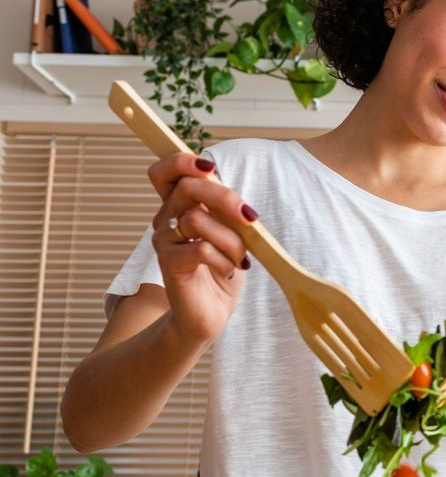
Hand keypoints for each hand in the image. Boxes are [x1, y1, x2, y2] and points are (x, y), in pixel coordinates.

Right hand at [147, 153, 253, 342]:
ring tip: (239, 258)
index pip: (165, 172)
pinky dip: (224, 260)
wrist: (208, 314)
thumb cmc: (221, 270)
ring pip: (198, 218)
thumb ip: (226, 211)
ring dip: (231, 239)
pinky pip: (201, 249)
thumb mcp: (230, 234)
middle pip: (187, 186)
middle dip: (225, 198)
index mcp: (179, 207)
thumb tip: (236, 197)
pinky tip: (228, 270)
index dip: (183, 162)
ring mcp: (165, 241)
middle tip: (249, 219)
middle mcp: (166, 220)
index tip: (210, 167)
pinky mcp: (169, 264)